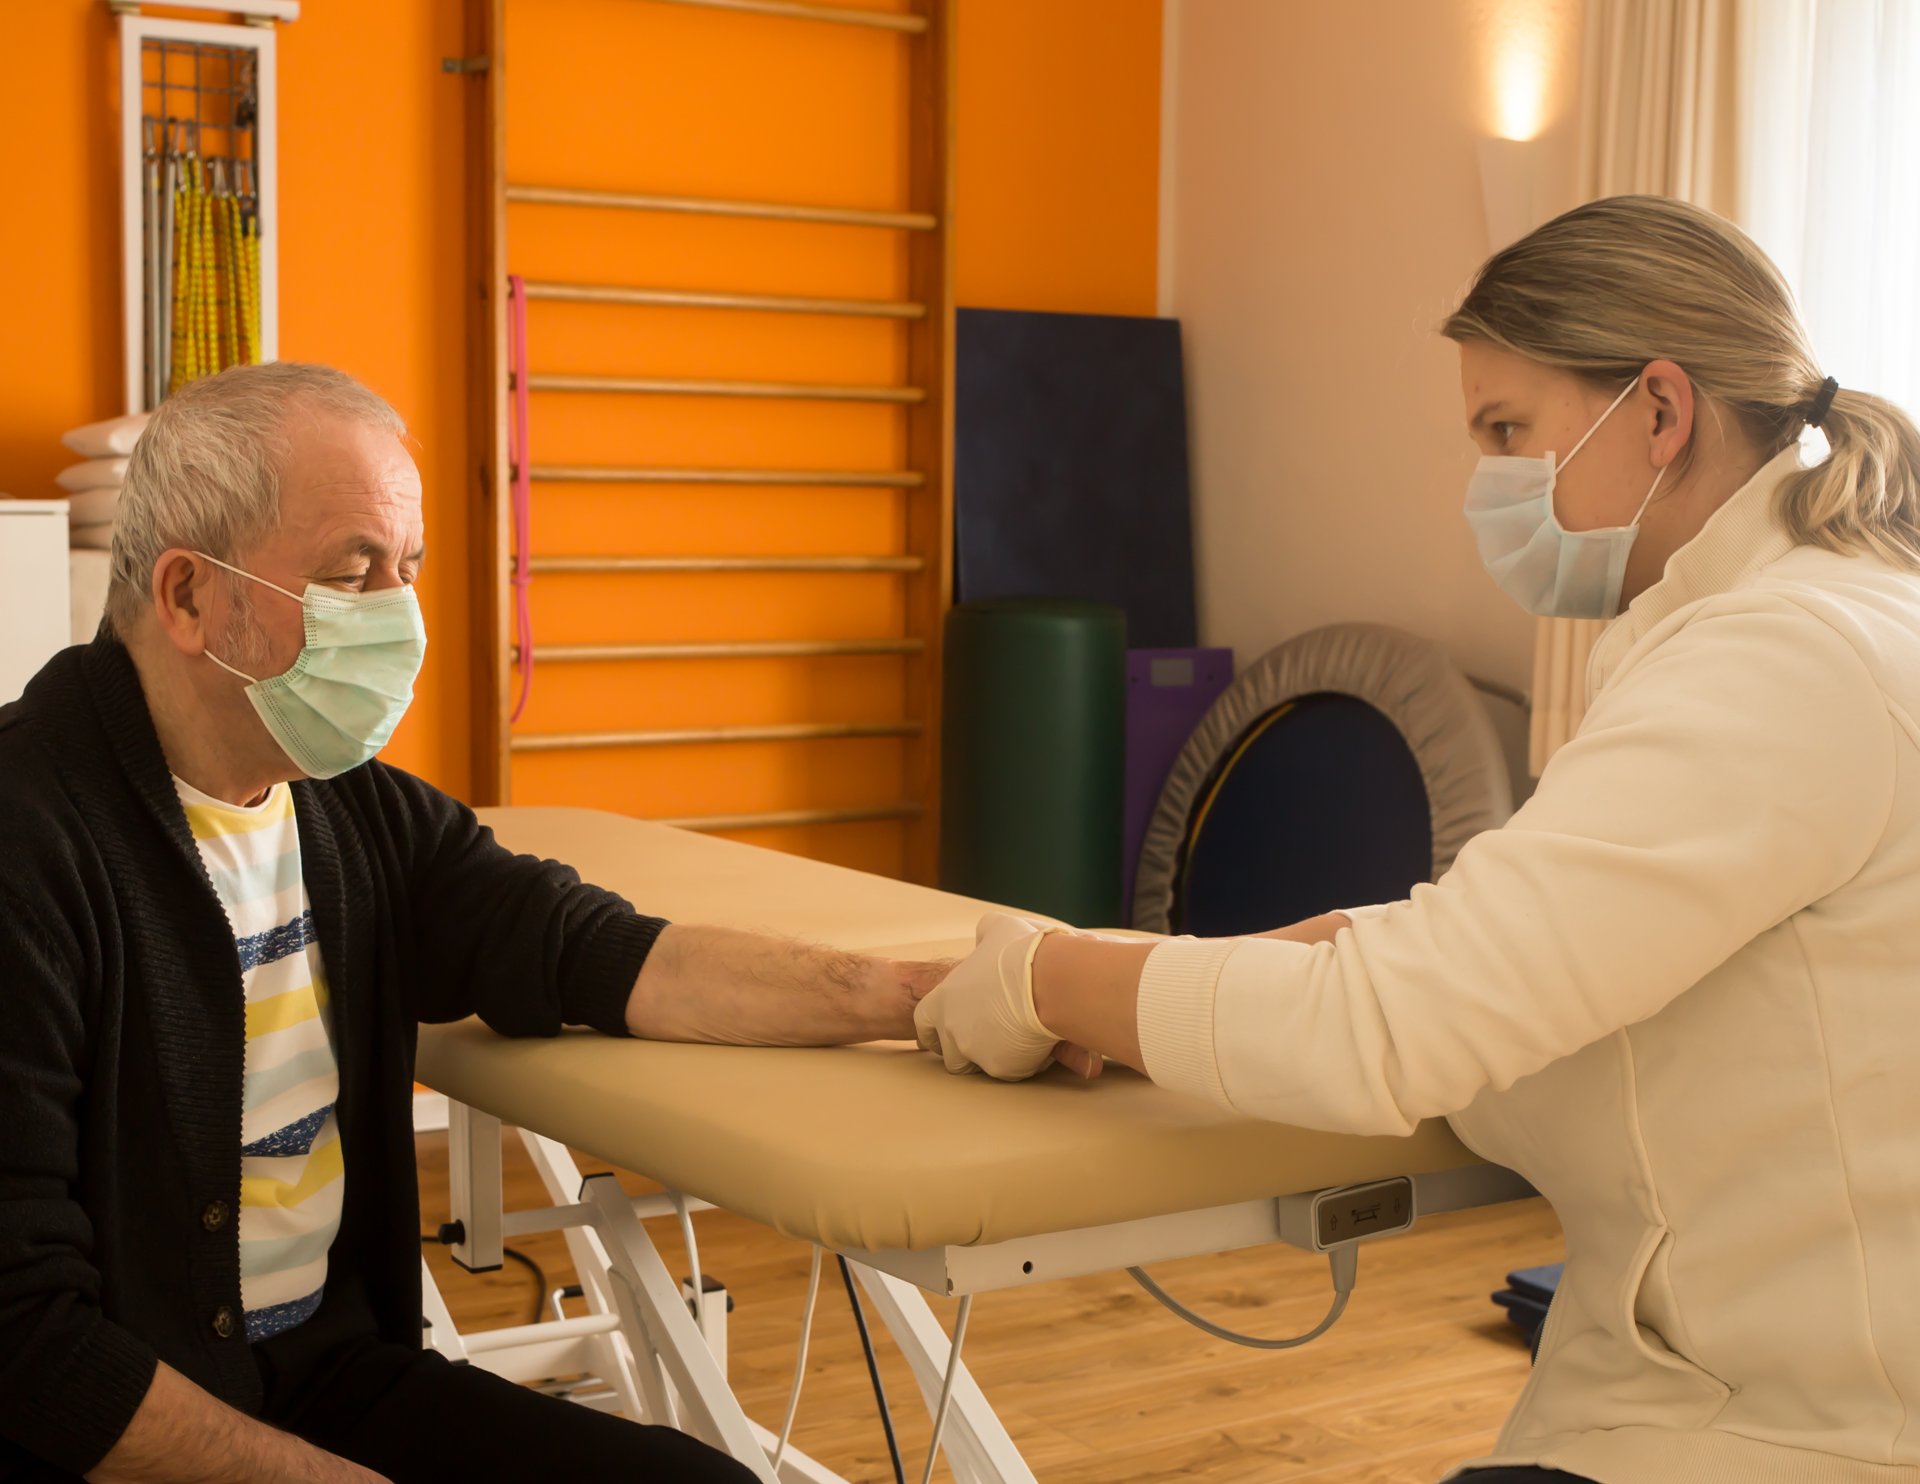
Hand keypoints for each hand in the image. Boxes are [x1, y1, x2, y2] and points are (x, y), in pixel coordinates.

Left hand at [913, 913, 1098, 1080]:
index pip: (922, 1024)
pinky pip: (1008, 1070)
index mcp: (942, 999)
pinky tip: (1036, 1043)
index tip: (947, 1029)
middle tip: (987, 1036)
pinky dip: (1021, 1061)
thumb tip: (984, 936)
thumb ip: (983, 934)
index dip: (934, 1027)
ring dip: (990, 1056)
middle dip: (963, 1048)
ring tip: (1011, 1041)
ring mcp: (974, 1051)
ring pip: (976, 1065)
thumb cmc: (1022, 953)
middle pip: (947, 1051)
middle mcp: (951, 1029)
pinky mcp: (1000, 1068)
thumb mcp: (996, 929)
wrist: (1049, 983)